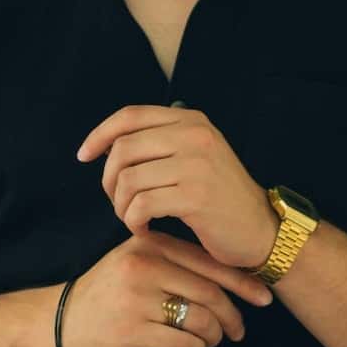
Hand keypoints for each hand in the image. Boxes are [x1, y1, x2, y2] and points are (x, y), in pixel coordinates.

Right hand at [57, 230, 273, 346]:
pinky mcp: (131, 330)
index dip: (242, 281)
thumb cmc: (106, 291)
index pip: (207, 261)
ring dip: (216, 336)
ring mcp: (137, 298)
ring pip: (200, 318)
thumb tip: (228, 275)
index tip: (264, 297)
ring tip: (214, 341)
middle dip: (233, 315)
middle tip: (240, 330)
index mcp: (149, 244)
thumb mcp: (133, 260)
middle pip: (209, 291)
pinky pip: (183, 343)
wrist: (59, 320)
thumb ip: (171, 259)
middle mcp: (144, 266)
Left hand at [76, 104, 279, 269]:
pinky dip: (134, 221)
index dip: (99, 134)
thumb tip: (107, 146)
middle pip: (123, 148)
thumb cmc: (221, 199)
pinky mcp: (196, 196)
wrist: (262, 231)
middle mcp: (194, 135)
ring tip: (132, 218)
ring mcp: (197, 164)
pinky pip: (142, 205)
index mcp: (191, 120)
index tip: (83, 156)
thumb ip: (160, 143)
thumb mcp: (196, 155)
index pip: (130, 115)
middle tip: (117, 201)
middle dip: (109, 179)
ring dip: (121, 205)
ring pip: (129, 179)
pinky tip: (144, 229)